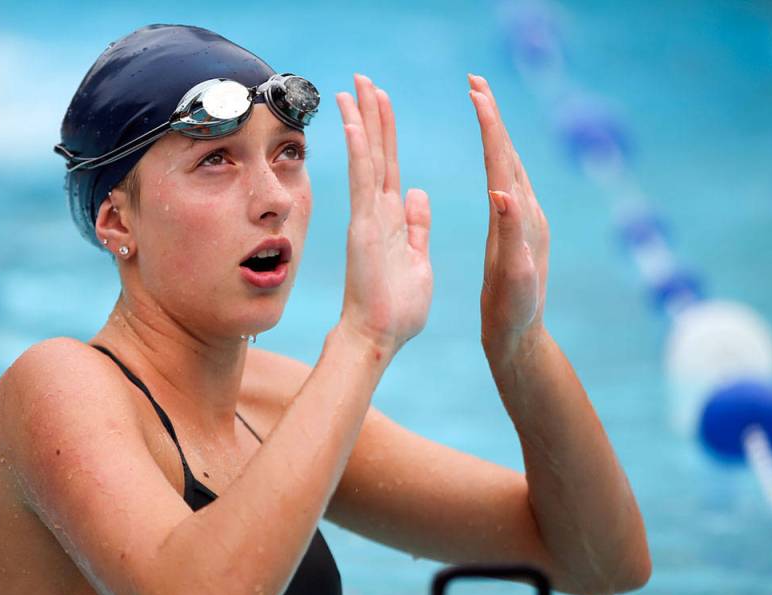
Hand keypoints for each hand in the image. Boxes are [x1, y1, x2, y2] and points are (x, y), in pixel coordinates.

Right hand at [335, 75, 432, 356]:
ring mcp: (368, 218)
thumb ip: (417, 226)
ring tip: (356, 85)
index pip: (389, 167)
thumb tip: (417, 193)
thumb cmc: (398, 309)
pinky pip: (363, 180)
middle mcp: (376, 213)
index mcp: (392, 220)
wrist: (379, 337)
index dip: (385, 133)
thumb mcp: (418, 260)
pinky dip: (358, 149)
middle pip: (375, 153)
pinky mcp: (365, 226)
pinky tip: (353, 120)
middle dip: (370, 115)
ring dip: (362, 120)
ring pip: (367, 158)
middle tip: (362, 79)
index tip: (380, 103)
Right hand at [468, 74, 549, 361]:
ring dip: (496, 132)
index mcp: (523, 219)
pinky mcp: (520, 229)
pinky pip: (507, 182)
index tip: (477, 93)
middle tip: (477, 83)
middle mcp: (529, 213)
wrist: (520, 335)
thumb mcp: (512, 275)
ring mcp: (527, 220)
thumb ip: (511, 234)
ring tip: (482, 106)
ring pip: (509, 164)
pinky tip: (492, 156)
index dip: (490, 126)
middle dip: (493, 116)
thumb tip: (503, 192)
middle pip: (509, 153)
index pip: (503, 162)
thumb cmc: (513, 311)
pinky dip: (497, 158)